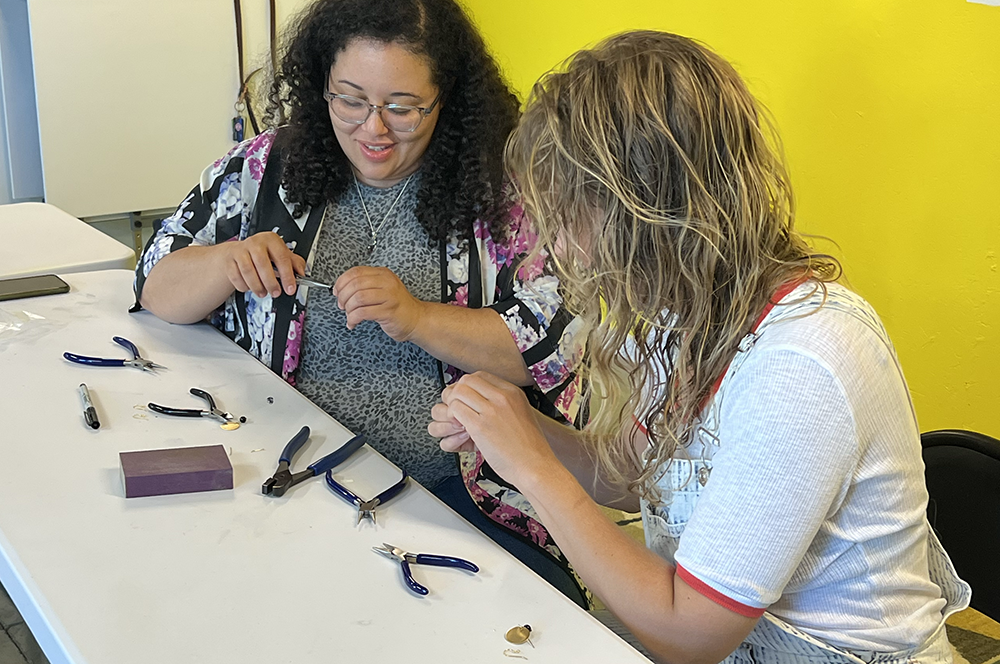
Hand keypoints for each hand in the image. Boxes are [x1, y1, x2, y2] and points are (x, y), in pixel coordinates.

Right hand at [221, 232, 304, 297]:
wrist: (238, 252)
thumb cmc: (262, 254)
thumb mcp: (280, 254)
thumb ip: (294, 263)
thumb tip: (302, 273)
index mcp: (271, 240)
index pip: (282, 258)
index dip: (287, 275)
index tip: (290, 288)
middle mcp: (255, 243)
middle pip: (262, 264)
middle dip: (271, 283)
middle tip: (276, 292)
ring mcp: (240, 250)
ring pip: (248, 271)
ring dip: (257, 286)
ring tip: (263, 292)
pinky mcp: (230, 260)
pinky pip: (236, 276)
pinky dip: (243, 285)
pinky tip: (249, 287)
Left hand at [333, 266, 425, 339]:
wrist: (416, 319)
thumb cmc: (397, 306)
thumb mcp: (382, 289)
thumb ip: (365, 286)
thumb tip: (342, 289)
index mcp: (383, 274)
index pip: (356, 272)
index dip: (341, 281)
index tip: (337, 291)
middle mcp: (387, 283)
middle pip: (355, 284)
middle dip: (343, 296)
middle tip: (342, 305)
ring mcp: (389, 297)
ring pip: (358, 298)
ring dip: (348, 309)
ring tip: (349, 315)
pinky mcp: (388, 311)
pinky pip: (363, 313)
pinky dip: (353, 319)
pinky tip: (353, 323)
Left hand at [430, 372, 557, 488]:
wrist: (536, 467)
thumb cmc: (530, 448)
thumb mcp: (523, 414)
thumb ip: (505, 404)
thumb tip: (485, 400)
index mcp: (514, 392)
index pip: (481, 376)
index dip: (469, 386)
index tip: (467, 398)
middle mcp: (502, 397)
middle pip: (467, 380)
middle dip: (456, 393)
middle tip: (457, 407)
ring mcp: (491, 411)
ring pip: (457, 393)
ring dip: (452, 406)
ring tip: (458, 420)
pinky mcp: (480, 427)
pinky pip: (455, 410)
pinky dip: (452, 418)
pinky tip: (461, 429)